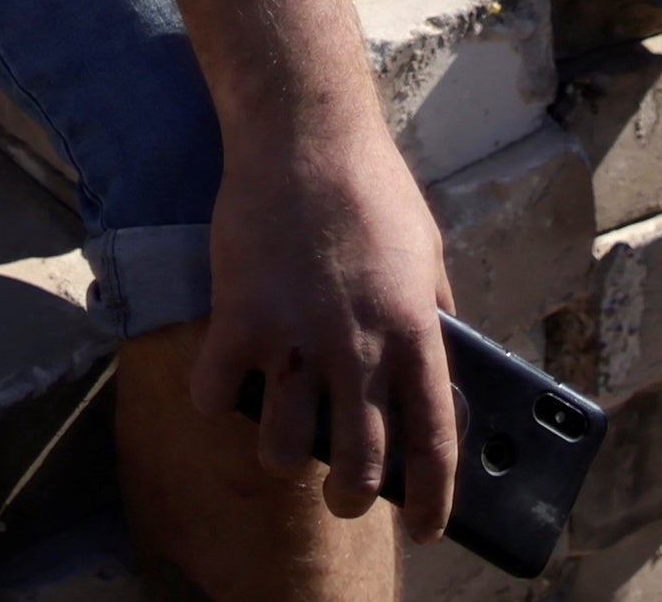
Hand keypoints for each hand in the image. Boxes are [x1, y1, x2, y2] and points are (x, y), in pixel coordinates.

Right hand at [193, 112, 456, 531]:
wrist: (303, 134)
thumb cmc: (371, 187)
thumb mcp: (426, 251)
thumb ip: (433, 312)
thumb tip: (444, 363)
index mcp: (414, 332)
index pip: (434, 442)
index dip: (434, 499)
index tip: (426, 527)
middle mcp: (358, 346)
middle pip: (358, 466)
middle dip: (351, 498)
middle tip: (344, 495)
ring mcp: (295, 336)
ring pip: (283, 448)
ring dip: (282, 455)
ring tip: (283, 438)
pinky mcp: (239, 318)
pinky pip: (217, 396)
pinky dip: (217, 400)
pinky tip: (227, 380)